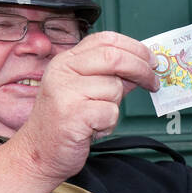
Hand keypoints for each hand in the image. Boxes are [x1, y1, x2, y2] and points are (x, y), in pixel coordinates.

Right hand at [11, 32, 158, 182]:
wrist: (38, 153)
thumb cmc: (64, 123)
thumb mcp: (86, 92)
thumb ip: (111, 78)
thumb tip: (142, 68)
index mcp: (67, 61)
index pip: (106, 39)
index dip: (134, 48)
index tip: (151, 60)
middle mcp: (63, 71)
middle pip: (114, 57)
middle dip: (141, 69)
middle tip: (153, 82)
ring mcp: (65, 91)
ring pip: (114, 88)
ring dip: (116, 106)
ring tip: (99, 117)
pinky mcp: (72, 114)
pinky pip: (110, 112)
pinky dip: (109, 123)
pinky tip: (93, 129)